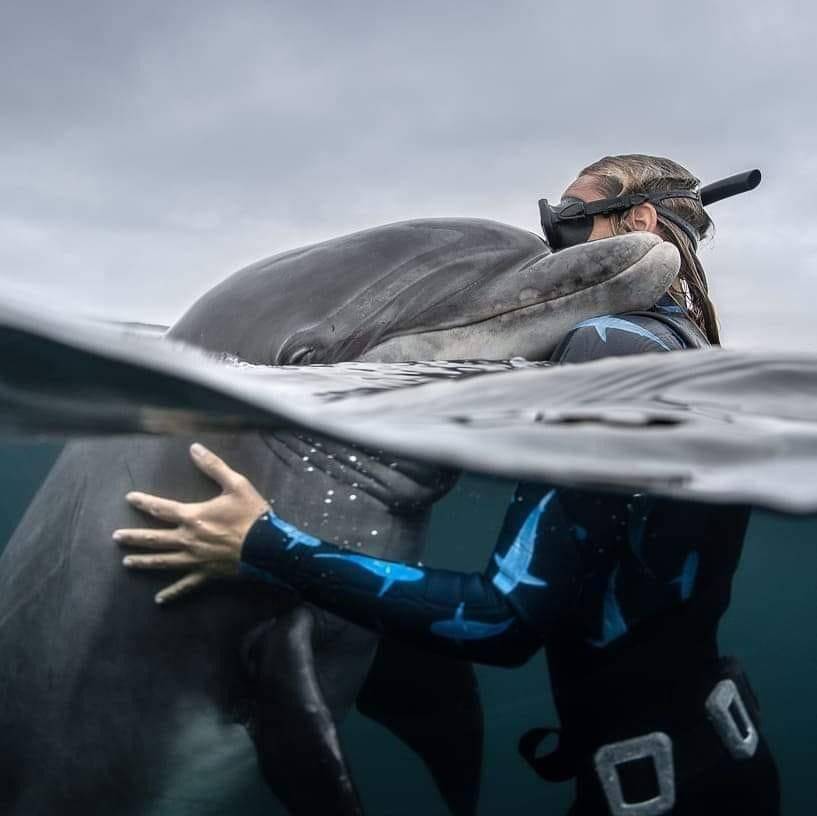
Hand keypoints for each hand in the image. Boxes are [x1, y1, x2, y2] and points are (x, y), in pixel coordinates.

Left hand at [113, 443, 270, 604]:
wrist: (269, 546)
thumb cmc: (252, 515)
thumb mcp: (236, 484)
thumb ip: (214, 466)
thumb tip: (195, 448)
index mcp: (193, 516)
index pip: (161, 508)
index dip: (144, 502)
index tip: (129, 498)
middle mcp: (188, 539)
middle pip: (154, 538)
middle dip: (133, 537)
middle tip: (116, 536)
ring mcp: (195, 559)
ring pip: (163, 561)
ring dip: (143, 561)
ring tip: (126, 562)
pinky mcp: (206, 574)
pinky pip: (185, 585)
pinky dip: (172, 592)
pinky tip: (159, 599)